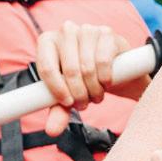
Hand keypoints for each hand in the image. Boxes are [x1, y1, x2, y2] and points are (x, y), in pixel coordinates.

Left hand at [34, 20, 129, 135]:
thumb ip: (58, 112)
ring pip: (87, 67)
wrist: (115, 71)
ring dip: (94, 89)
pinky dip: (105, 78)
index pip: (46, 67)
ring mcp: (87, 29)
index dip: (57, 90)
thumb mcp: (69, 97)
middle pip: (69, 70)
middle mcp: (66, 30)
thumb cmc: (85, 81)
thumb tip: (52, 131)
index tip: (67, 103)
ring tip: (96, 95)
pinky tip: (107, 82)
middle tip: (85, 103)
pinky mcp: (107, 33)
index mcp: (47, 41)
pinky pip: (103, 61)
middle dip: (79, 94)